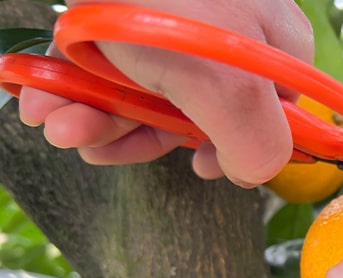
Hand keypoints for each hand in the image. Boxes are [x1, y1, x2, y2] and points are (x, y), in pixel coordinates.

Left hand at [18, 0, 313, 186]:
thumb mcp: (229, 85)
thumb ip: (256, 142)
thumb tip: (249, 174)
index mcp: (271, 50)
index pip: (268, 116)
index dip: (231, 147)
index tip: (196, 164)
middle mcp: (228, 41)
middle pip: (195, 111)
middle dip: (141, 136)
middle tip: (97, 144)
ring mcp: (177, 29)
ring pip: (145, 93)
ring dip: (98, 119)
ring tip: (60, 124)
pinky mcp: (129, 18)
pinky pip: (111, 67)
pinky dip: (78, 91)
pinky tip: (49, 101)